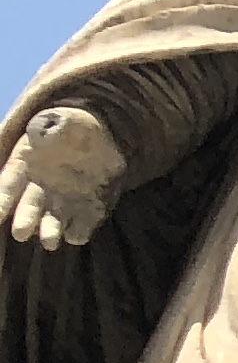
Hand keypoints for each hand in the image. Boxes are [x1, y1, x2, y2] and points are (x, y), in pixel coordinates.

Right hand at [3, 105, 122, 246]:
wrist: (102, 137)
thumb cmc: (72, 127)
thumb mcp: (62, 120)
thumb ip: (49, 126)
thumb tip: (40, 130)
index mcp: (25, 163)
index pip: (8, 183)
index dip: (2, 198)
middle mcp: (40, 186)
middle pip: (29, 205)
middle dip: (25, 218)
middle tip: (21, 233)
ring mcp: (64, 199)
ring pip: (53, 218)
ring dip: (50, 230)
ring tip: (50, 242)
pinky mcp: (88, 207)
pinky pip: (82, 221)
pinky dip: (79, 230)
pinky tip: (76, 236)